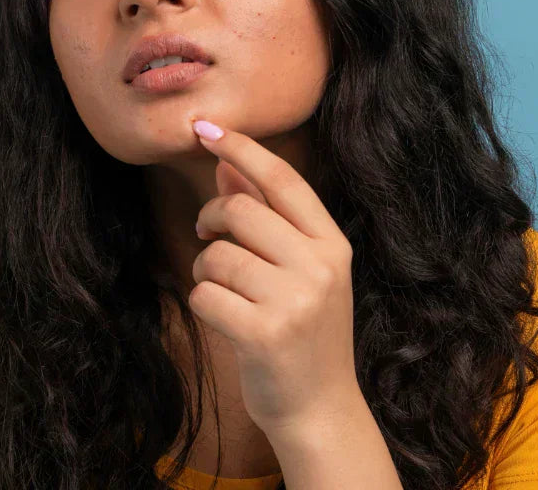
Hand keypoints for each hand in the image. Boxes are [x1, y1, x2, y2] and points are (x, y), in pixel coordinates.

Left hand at [187, 118, 361, 434]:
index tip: (205, 127)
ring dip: (207, 270)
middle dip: (211, 217)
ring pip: (217, 254)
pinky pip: (205, 294)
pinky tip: (225, 320)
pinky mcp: (264, 334)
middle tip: (207, 234)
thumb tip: (226, 163)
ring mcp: (296, 301)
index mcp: (333, 245)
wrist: (321, 411)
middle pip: (240, 210)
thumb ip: (266, 216)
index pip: (282, 180)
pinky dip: (204, 303)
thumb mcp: (299, 270)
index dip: (241, 147)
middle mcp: (321, 267)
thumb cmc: (304, 334)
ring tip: (226, 292)